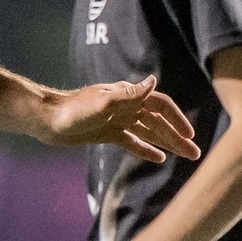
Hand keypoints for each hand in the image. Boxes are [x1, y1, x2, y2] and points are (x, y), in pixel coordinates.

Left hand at [42, 77, 199, 163]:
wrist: (46, 120)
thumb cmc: (72, 110)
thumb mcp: (102, 102)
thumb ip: (129, 95)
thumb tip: (154, 82)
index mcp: (128, 96)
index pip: (160, 106)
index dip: (176, 119)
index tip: (190, 135)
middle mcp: (126, 107)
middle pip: (158, 122)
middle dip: (177, 137)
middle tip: (195, 153)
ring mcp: (117, 120)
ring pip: (148, 133)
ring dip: (167, 143)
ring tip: (185, 156)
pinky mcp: (107, 133)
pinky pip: (132, 142)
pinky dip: (146, 149)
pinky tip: (159, 158)